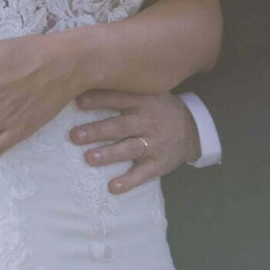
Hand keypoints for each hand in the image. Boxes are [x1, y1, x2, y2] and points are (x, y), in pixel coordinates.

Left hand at [68, 89, 200, 192]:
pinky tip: (113, 187)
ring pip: (130, 149)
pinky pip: (143, 174)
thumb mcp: (148, 93)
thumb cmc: (159, 109)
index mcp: (144, 102)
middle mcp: (149, 122)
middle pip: (120, 126)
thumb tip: (86, 83)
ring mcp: (155, 144)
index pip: (119, 98)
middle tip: (75, 136)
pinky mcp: (159, 164)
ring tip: (89, 158)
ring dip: (109, 154)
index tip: (77, 101)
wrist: (194, 130)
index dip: (99, 100)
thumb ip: (123, 89)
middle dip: (97, 131)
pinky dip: (128, 181)